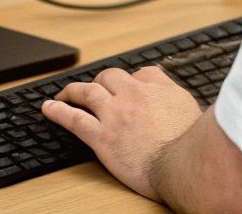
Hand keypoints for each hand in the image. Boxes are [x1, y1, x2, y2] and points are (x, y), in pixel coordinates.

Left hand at [43, 65, 203, 199]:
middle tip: (93, 89)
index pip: (140, 74)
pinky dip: (58, 111)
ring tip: (64, 94)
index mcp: (157, 89)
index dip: (131, 82)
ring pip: (87, 92)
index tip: (126, 88)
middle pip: (109, 77)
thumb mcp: (193, 110)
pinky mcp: (101, 136)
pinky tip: (49, 108)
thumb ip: (178, 97)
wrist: (183, 167)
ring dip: (73, 91)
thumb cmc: (191, 144)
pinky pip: (74, 119)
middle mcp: (133, 95)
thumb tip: (172, 92)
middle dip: (100, 82)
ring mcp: (115, 114)